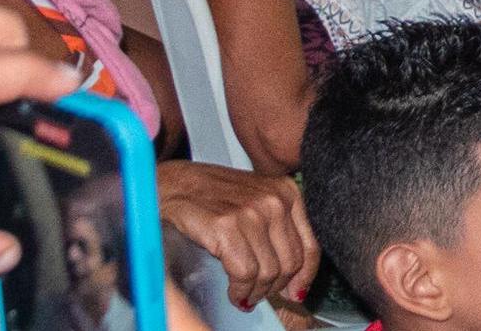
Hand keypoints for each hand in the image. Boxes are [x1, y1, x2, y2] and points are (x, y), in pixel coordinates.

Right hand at [152, 161, 317, 310]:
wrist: (170, 184)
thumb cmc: (210, 196)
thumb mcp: (255, 203)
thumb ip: (278, 232)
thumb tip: (295, 278)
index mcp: (288, 192)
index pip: (310, 247)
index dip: (304, 277)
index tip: (296, 292)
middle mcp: (275, 200)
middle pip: (290, 263)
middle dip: (276, 288)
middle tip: (261, 295)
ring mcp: (251, 212)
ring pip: (269, 271)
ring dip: (256, 292)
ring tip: (245, 294)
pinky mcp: (226, 226)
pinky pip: (244, 273)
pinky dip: (240, 289)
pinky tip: (234, 292)